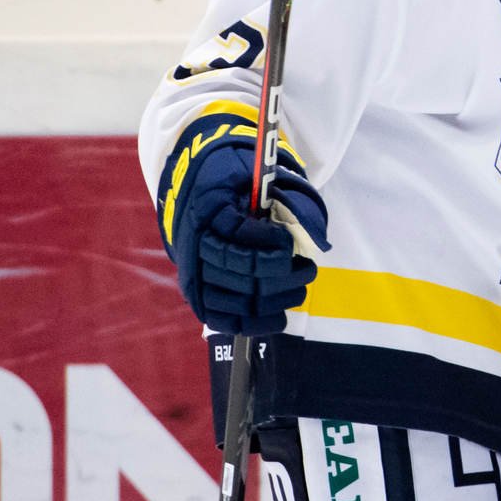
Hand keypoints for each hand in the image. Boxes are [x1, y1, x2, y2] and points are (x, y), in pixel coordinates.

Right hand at [163, 133, 329, 335]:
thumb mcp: (248, 177)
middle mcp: (197, 246)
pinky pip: (222, 318)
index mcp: (210, 210)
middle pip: (243, 271)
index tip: (287, 243)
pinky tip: (279, 318)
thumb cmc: (230, 187)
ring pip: (237, 297)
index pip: (237, 233)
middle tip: (308, 270)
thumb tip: (304, 226)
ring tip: (300, 289)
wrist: (193, 199)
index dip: (267, 241)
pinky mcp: (198, 296)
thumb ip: (272, 195)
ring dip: (276, 298)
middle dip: (282, 275)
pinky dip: (253, 323)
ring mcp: (195, 275)